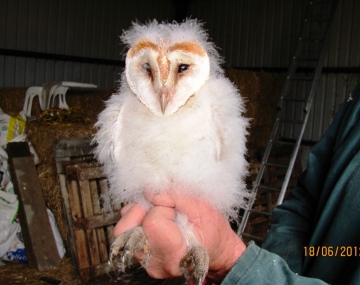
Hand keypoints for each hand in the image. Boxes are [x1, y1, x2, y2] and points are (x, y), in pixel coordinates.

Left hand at [114, 191, 246, 282]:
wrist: (215, 248)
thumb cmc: (212, 230)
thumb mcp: (203, 207)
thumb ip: (175, 196)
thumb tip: (150, 190)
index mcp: (176, 254)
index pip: (152, 223)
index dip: (162, 207)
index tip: (174, 208)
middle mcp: (156, 262)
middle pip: (126, 229)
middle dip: (139, 210)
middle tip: (157, 206)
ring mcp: (145, 261)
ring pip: (124, 229)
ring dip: (138, 213)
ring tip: (159, 213)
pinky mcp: (140, 255)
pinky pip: (127, 232)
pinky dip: (138, 219)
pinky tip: (154, 218)